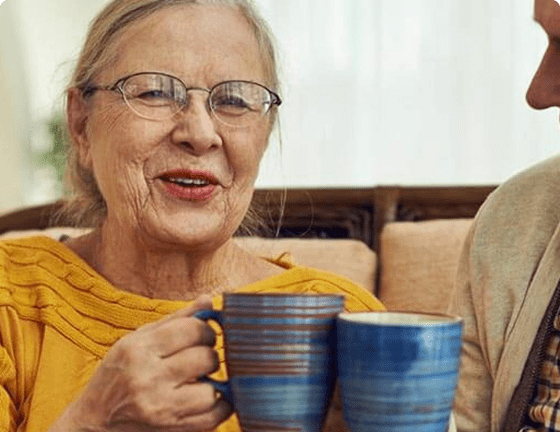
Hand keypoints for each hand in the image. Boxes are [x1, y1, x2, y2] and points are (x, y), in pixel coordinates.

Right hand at [52, 295, 231, 431]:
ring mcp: (160, 409)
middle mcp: (147, 379)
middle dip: (210, 355)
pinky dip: (220, 407)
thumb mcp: (137, 340)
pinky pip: (214, 418)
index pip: (192, 329)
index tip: (202, 335)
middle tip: (202, 357)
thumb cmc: (118, 375)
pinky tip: (208, 398)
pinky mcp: (171, 430)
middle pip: (205, 358)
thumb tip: (208, 300)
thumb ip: (175, 319)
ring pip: (212, 390)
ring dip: (214, 383)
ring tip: (202, 379)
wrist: (94, 423)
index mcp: (139, 350)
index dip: (206, 330)